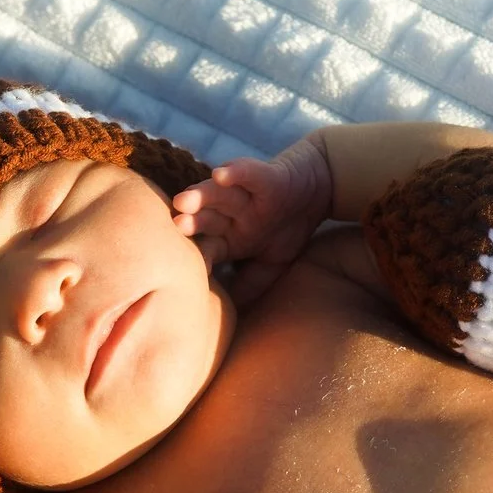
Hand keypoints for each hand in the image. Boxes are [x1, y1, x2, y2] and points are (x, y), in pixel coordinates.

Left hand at [171, 134, 331, 304]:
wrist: (320, 188)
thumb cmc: (291, 228)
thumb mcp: (272, 265)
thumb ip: (248, 287)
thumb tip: (227, 319)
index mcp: (228, 238)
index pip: (206, 249)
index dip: (195, 258)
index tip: (176, 271)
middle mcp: (231, 216)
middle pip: (206, 220)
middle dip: (190, 223)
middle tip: (172, 229)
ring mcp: (245, 196)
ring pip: (219, 196)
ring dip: (201, 197)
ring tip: (182, 201)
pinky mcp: (266, 178)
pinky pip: (248, 174)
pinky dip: (235, 172)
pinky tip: (220, 174)